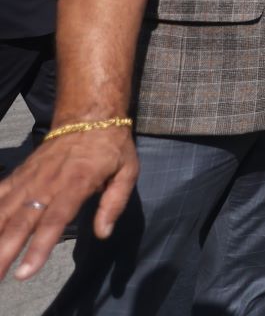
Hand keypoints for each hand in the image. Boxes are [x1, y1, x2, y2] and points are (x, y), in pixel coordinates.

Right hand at [0, 128, 138, 280]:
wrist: (89, 117)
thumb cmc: (111, 148)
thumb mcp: (127, 171)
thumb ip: (115, 203)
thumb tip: (103, 233)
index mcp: (76, 184)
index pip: (54, 221)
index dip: (39, 247)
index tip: (25, 272)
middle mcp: (47, 183)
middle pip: (22, 221)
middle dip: (5, 252)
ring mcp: (30, 178)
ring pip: (3, 211)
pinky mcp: (20, 174)